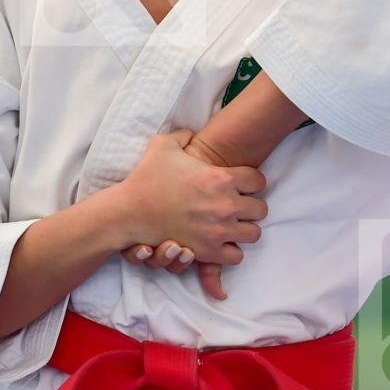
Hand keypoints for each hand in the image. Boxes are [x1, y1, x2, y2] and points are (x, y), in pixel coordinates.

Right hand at [109, 128, 266, 265]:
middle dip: (251, 207)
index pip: (258, 181)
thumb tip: (192, 134)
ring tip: (232, 225)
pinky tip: (221, 242)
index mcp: (221, 178)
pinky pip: (236, 256)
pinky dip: (231, 250)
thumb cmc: (146, 177)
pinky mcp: (208, 251)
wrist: (128, 211)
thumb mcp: (163, 144)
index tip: (240, 185)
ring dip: (244, 229)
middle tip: (237, 206)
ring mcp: (218, 230)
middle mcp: (226, 205)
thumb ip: (184, 135)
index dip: (250, 182)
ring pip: (253, 233)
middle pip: (261, 209)